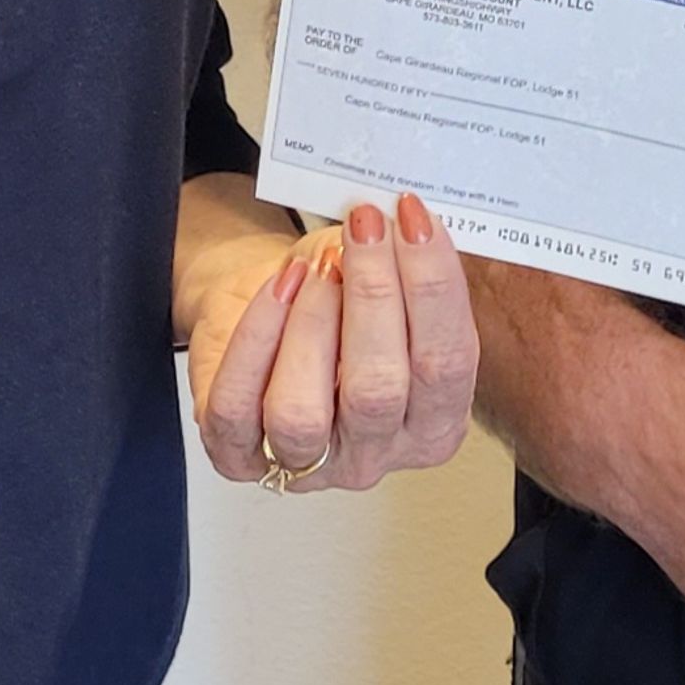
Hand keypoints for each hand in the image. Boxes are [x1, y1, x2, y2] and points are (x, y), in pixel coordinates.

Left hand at [175, 173, 476, 492]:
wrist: (258, 305)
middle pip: (378, 393)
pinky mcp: (237, 452)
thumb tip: (412, 221)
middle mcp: (373, 455)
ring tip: (318, 267)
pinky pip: (237, 405)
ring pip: (302, 413)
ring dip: (312, 325)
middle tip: (366, 228)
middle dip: (373, 297)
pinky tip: (277, 288)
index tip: (416, 221)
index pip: (448, 368)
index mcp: (431, 423)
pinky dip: (256, 337)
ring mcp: (304, 464)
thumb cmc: (329, 299)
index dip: (434, 290)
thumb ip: (405, 264)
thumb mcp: (382, 280)